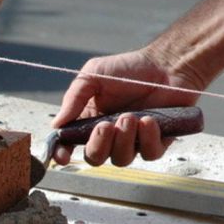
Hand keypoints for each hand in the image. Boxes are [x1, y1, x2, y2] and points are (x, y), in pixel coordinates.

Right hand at [53, 49, 199, 165]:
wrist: (167, 64)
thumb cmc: (129, 68)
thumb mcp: (93, 75)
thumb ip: (73, 99)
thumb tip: (56, 124)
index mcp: (88, 122)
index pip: (70, 145)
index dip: (64, 154)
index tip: (64, 156)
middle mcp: (109, 136)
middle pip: (95, 158)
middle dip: (99, 145)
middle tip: (106, 125)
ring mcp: (133, 141)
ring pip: (121, 159)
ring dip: (124, 140)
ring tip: (131, 116)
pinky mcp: (157, 141)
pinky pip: (149, 154)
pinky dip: (147, 138)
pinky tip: (149, 120)